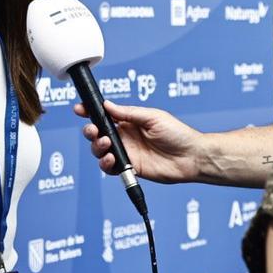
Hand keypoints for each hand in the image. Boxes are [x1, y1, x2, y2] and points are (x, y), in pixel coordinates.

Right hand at [74, 100, 203, 183]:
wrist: (192, 157)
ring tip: (106, 144)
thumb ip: (128, 112)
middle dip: (90, 131)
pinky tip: (112, 159)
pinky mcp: (130, 168)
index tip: (80, 109)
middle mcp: (125, 136)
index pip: (104, 115)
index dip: (90, 112)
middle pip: (97, 133)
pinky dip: (106, 164)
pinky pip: (110, 167)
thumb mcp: (152, 116)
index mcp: (128, 121)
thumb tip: (107, 105)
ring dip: (97, 147)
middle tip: (94, 131)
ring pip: (100, 151)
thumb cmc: (177, 134)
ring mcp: (126, 152)